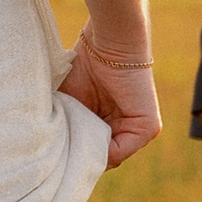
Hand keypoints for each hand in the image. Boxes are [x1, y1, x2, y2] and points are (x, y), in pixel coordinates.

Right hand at [63, 23, 162, 167]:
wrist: (105, 44)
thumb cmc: (84, 67)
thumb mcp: (71, 105)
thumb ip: (69, 127)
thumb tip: (53, 155)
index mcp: (109, 122)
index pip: (93, 150)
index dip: (74, 154)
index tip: (53, 155)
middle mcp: (126, 127)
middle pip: (101, 156)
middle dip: (80, 158)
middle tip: (57, 157)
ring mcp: (139, 129)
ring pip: (110, 157)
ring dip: (88, 155)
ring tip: (67, 149)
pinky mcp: (148, 127)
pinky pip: (121, 151)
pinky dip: (100, 152)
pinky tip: (83, 144)